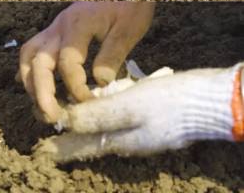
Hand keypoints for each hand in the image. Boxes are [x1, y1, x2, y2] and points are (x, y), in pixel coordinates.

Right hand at [19, 2, 154, 122]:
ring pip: (28, 56)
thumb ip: (112, 54)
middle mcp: (58, 28)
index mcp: (78, 25)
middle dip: (41, 91)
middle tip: (51, 116)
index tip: (89, 102)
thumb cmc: (128, 5)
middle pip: (37, 61)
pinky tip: (33, 89)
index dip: (76, 87)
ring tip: (41, 107)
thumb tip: (99, 83)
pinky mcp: (52, 34)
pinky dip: (29, 72)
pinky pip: (31, 52)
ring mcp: (52, 30)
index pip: (68, 62)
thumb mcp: (129, 28)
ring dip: (30, 83)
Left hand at [34, 64, 242, 162]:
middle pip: (93, 140)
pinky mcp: (150, 119)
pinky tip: (103, 105)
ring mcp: (140, 131)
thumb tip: (66, 122)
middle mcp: (128, 140)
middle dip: (72, 138)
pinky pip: (122, 119)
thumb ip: (97, 116)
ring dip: (88, 125)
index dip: (62, 148)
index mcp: (120, 141)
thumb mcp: (129, 106)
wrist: (209, 101)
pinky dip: (108, 113)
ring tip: (70, 124)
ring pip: (107, 129)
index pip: (82, 147)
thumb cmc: (169, 102)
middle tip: (52, 138)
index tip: (43, 151)